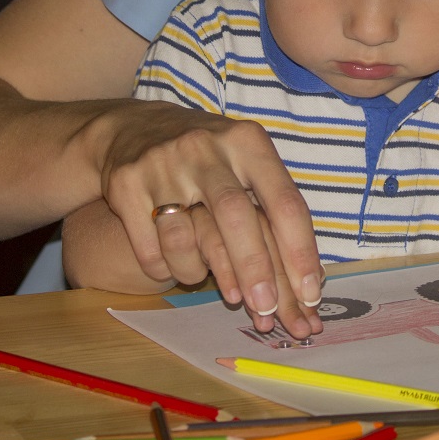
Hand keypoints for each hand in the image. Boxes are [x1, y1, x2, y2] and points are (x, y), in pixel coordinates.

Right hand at [96, 101, 323, 338]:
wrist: (133, 129)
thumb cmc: (209, 159)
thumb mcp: (245, 162)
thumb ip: (274, 208)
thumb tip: (312, 278)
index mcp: (247, 143)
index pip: (284, 202)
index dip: (300, 252)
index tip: (310, 294)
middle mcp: (206, 149)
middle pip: (236, 217)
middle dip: (255, 270)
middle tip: (267, 311)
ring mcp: (163, 164)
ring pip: (185, 237)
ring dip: (198, 272)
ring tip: (206, 282)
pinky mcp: (126, 184)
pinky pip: (149, 246)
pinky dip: (164, 269)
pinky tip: (172, 270)